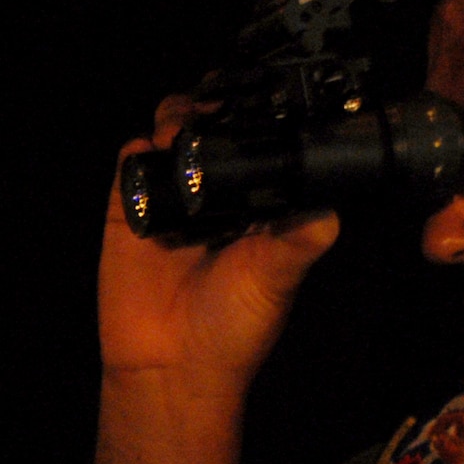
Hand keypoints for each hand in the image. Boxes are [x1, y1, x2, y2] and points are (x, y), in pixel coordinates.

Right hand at [98, 96, 340, 392]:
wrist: (169, 367)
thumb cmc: (235, 326)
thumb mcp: (279, 278)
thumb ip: (303, 236)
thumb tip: (333, 204)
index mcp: (259, 202)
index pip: (262, 141)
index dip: (262, 115)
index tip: (263, 96)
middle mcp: (217, 192)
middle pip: (215, 125)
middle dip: (216, 105)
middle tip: (216, 106)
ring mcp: (171, 196)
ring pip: (173, 131)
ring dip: (178, 117)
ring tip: (183, 131)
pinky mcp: (131, 207)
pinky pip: (131, 162)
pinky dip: (138, 150)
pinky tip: (152, 154)